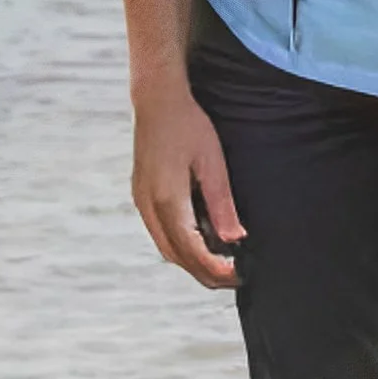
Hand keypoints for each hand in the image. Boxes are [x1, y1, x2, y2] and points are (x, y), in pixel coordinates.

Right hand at [130, 79, 243, 288]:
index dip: (214, 268)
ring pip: (164, 246)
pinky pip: (158, 231)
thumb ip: (222, 204)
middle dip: (202, 272)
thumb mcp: (212, 162)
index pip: (191, 249)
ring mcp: (141, 201)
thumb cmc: (188, 125)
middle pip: (175, 255)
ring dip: (189, 261)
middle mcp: (149, 205)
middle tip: (231, 278)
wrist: (157, 100)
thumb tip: (235, 239)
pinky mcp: (141, 194)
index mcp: (168, 199)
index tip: (237, 275)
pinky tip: (198, 242)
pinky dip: (178, 245)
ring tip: (218, 265)